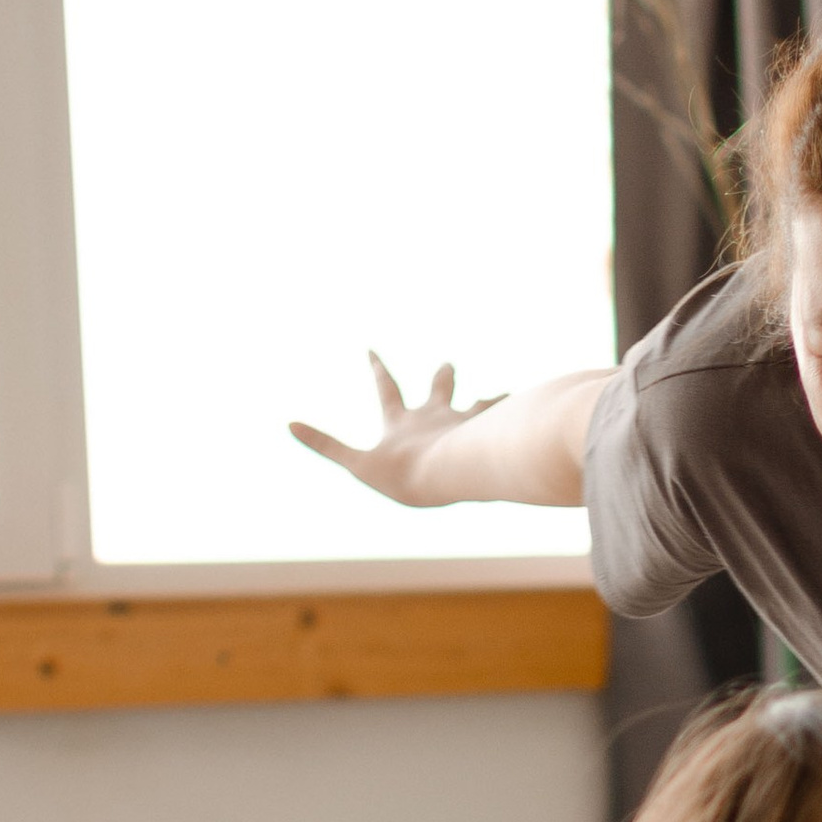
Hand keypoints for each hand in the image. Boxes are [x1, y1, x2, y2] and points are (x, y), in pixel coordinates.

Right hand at [288, 349, 501, 506]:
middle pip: (440, 390)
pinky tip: (534, 418)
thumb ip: (324, 444)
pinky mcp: (492, 439)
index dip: (377, 368)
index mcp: (405, 422)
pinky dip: (520, 423)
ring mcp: (467, 426)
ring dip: (491, 401)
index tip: (371, 347)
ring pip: (481, 408)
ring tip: (506, 394)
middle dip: (442, 377)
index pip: (387, 387)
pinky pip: (509, 429)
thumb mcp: (358, 463)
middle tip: (449, 363)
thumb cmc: (403, 473)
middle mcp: (437, 417)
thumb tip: (287, 423)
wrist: (450, 474)